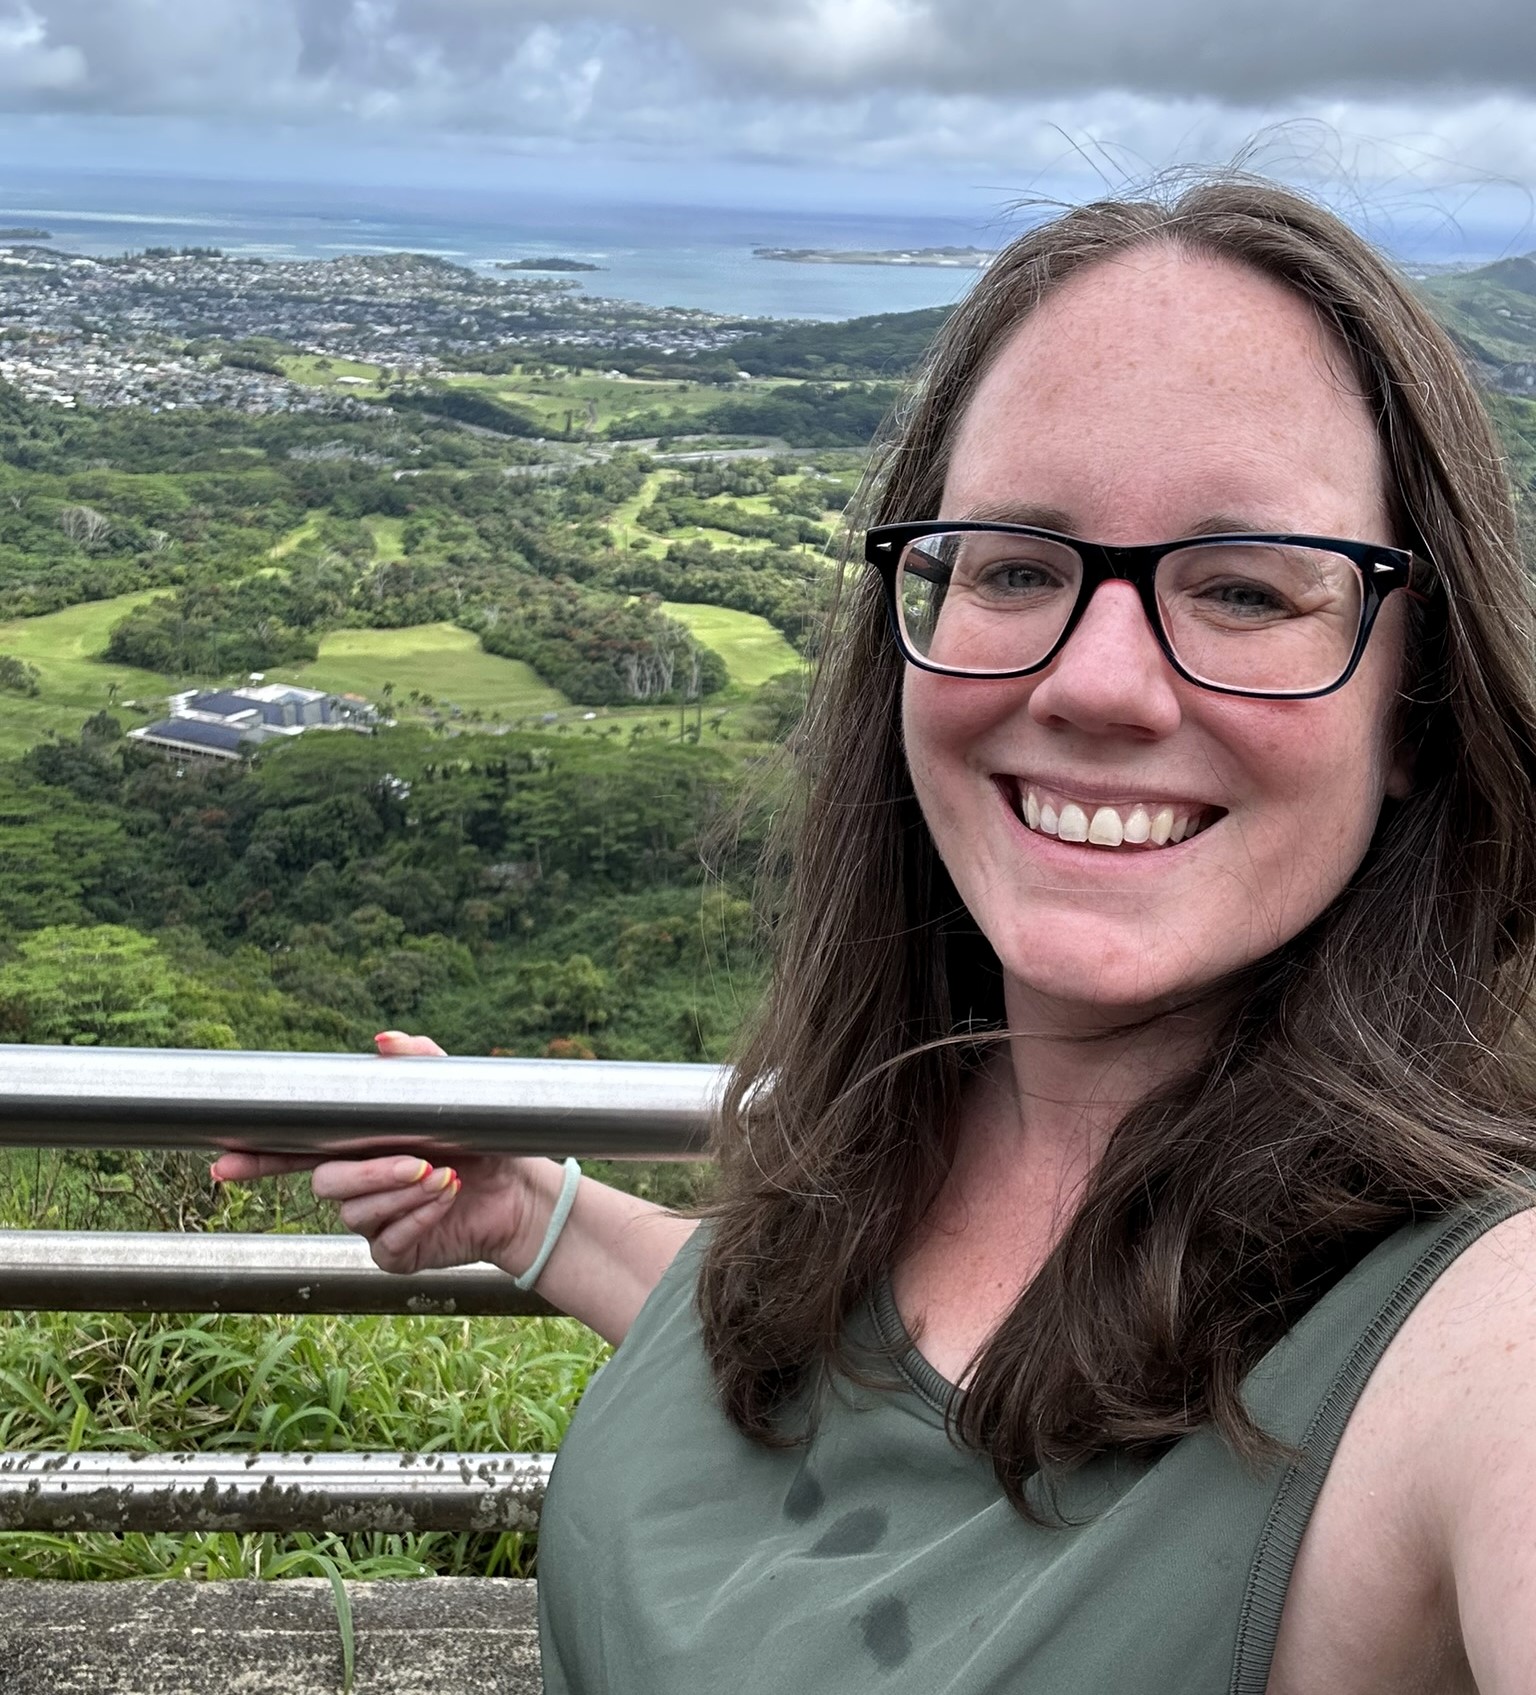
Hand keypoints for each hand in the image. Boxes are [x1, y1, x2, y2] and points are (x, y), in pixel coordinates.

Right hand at [209, 1031, 548, 1276]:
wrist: (519, 1190)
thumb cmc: (479, 1140)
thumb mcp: (450, 1095)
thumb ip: (417, 1064)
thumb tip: (384, 1039)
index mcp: (356, 1147)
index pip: (294, 1152)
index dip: (256, 1157)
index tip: (223, 1162)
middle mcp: (356, 1186)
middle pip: (326, 1183)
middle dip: (370, 1173)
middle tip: (417, 1163)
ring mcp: (371, 1223)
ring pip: (357, 1213)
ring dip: (403, 1194)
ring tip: (445, 1175)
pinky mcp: (395, 1253)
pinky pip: (388, 1242)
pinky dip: (419, 1219)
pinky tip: (447, 1198)